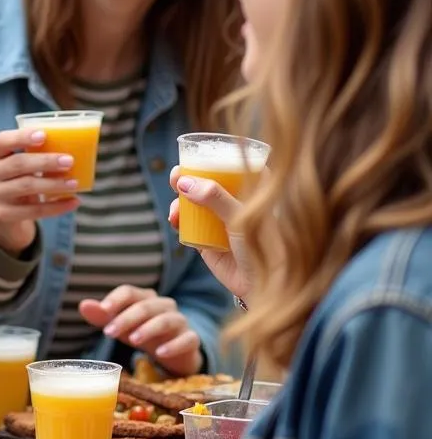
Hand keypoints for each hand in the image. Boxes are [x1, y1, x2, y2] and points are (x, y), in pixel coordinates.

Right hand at [0, 127, 79, 252]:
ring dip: (53, 184)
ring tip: (74, 183)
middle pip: (18, 163)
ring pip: (26, 186)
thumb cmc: (19, 180)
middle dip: (46, 161)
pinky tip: (73, 202)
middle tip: (69, 161)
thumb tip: (73, 145)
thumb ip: (36, 153)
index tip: (44, 136)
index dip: (22, 137)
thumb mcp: (21, 165)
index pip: (3, 140)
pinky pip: (33, 210)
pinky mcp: (2, 215)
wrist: (6, 215)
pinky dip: (56, 207)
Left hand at [79, 285, 202, 376]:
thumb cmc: (143, 334)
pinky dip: (173, 345)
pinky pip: (187, 339)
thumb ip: (104, 316)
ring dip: (148, 328)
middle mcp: (164, 306)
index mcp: (145, 298)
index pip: (129, 291)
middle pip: (145, 305)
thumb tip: (83, 305)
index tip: (103, 310)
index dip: (116, 299)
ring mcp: (180, 321)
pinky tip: (160, 354)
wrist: (175, 352)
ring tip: (132, 340)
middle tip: (109, 332)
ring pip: (166, 320)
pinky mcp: (191, 339)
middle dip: (126, 318)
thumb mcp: (122, 326)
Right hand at [168, 166, 251, 301]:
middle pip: (207, 180)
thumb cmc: (264, 247)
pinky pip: (187, 224)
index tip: (196, 153)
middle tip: (175, 178)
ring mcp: (219, 220)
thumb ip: (215, 197)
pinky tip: (175, 221)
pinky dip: (178, 220)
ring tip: (174, 210)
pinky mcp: (206, 239)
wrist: (264, 286)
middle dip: (188, 177)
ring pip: (193, 201)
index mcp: (251, 190)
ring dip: (179, 200)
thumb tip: (184, 182)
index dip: (214, 155)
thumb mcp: (241, 216)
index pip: (233, 163)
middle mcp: (234, 202)